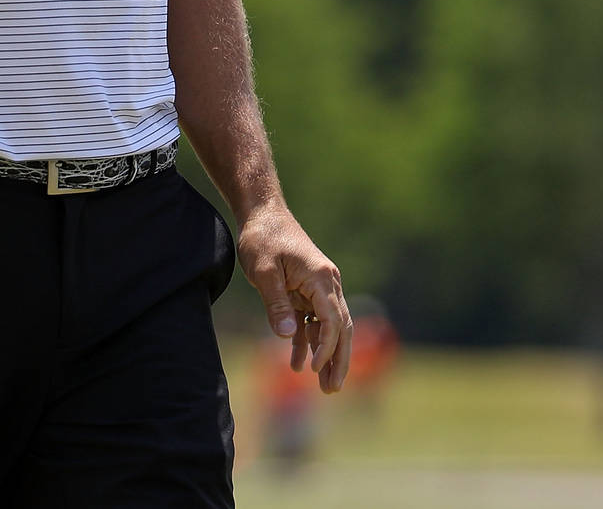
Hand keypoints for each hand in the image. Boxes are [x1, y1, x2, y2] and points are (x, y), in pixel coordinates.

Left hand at [238, 201, 351, 393]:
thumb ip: (275, 302)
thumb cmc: (261, 237)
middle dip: (338, 360)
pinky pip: (311, 321)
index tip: (315, 369)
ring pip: (329, 327)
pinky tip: (297, 363)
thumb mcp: (262, 269)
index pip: (332, 320)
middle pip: (341, 328)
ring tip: (323, 386)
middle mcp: (327, 283)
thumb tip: (285, 334)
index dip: (327, 348)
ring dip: (326, 355)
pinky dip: (306, 341)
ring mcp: (319, 287)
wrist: (262, 213)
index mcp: (320, 278)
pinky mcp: (307, 289)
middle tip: (333, 389)